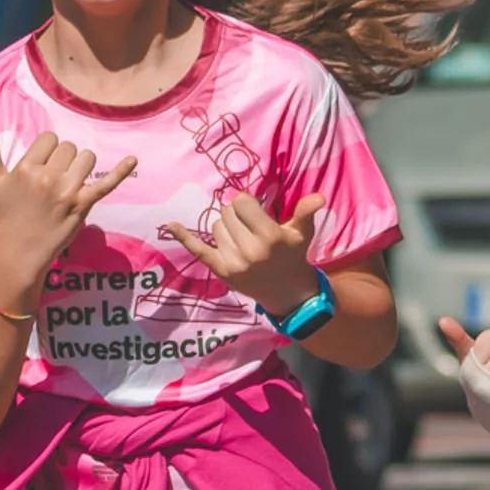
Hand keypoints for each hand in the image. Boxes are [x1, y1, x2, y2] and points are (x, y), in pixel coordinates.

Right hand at [0, 128, 136, 283]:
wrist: (21, 251)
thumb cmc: (7, 214)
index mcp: (26, 168)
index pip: (49, 139)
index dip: (47, 151)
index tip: (42, 167)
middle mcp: (46, 177)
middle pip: (68, 147)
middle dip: (63, 159)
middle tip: (54, 179)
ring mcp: (66, 191)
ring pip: (86, 158)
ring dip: (81, 166)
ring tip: (70, 182)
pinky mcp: (82, 205)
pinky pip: (106, 183)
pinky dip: (121, 171)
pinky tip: (134, 159)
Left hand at [164, 193, 323, 317]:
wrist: (287, 292)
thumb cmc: (293, 255)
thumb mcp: (302, 233)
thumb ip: (306, 212)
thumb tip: (318, 197)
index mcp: (270, 237)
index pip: (241, 202)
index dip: (246, 204)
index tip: (254, 212)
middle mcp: (250, 250)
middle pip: (227, 213)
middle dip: (237, 215)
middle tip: (250, 228)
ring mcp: (233, 262)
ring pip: (216, 227)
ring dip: (227, 228)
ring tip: (244, 240)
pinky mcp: (221, 271)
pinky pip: (198, 249)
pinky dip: (183, 237)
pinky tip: (170, 224)